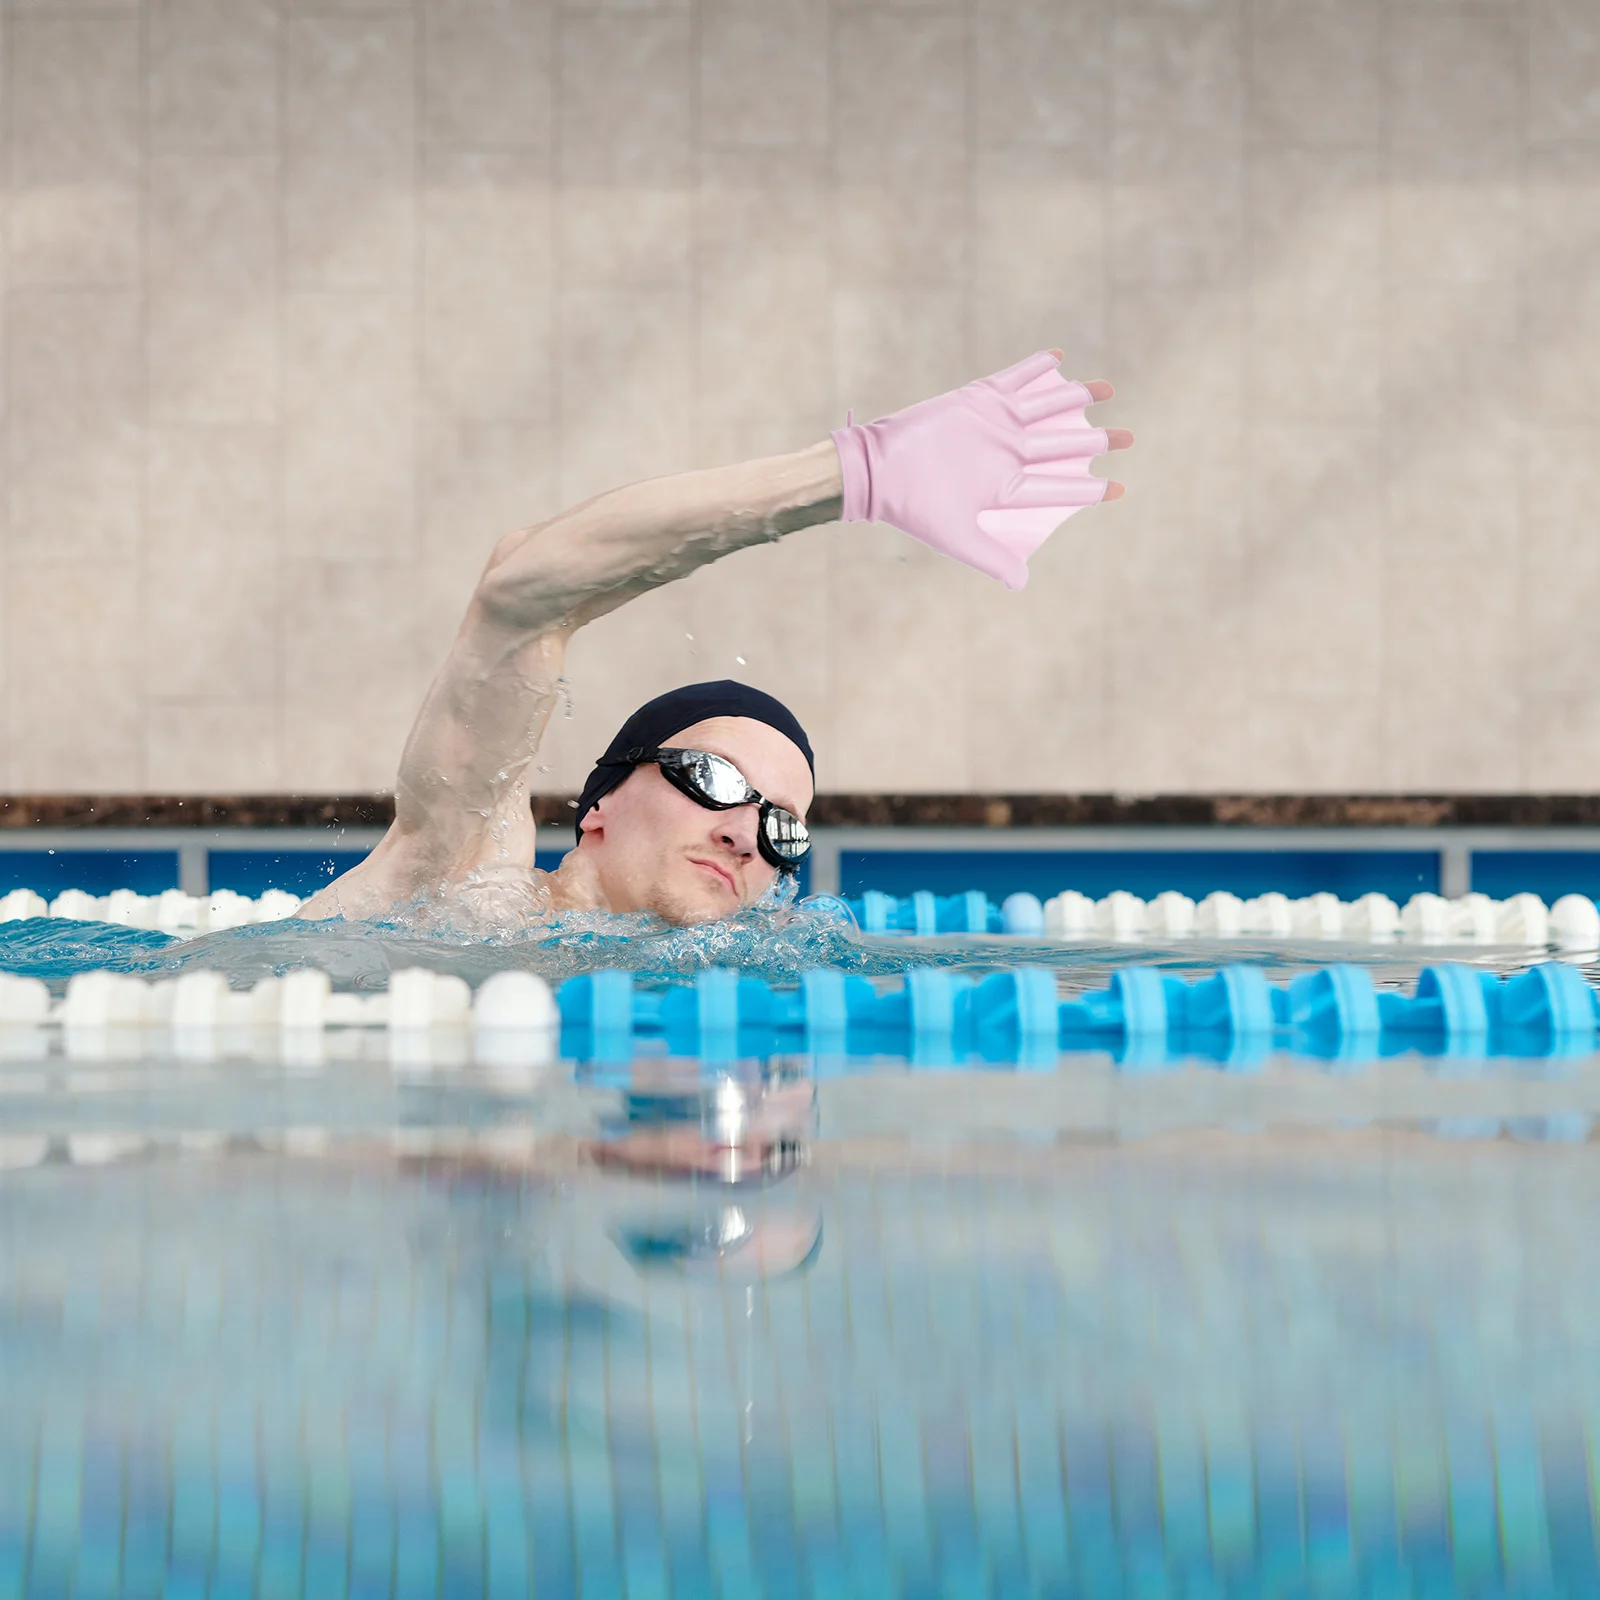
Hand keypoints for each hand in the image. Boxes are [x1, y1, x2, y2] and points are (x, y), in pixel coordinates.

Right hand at [831, 349, 1132, 588]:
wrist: (877, 469)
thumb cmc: (914, 507)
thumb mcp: (957, 537)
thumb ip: (991, 559)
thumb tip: (1023, 585)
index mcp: (1004, 487)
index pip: (1057, 487)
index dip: (1089, 489)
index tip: (1119, 488)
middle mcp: (1005, 453)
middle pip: (1060, 444)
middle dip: (1096, 440)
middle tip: (1129, 438)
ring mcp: (993, 424)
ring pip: (1045, 407)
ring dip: (1076, 396)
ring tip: (1108, 389)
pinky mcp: (976, 397)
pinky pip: (1012, 377)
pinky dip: (1035, 366)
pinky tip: (1060, 356)